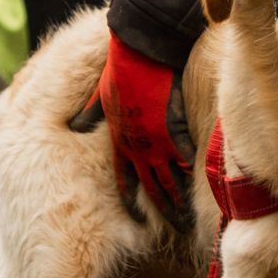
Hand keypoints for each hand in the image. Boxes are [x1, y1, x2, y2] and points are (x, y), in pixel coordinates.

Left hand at [67, 34, 193, 231]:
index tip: (138, 220)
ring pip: (170, 181)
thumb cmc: (120, 69)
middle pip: (151, 188)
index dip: (131, 202)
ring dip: (179, 203)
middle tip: (178, 228)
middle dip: (163, 210)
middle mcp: (137, 147)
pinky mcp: (175, 128)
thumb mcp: (100, 96)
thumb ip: (90, 114)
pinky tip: (202, 191)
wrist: (143, 49)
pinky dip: (192, 175)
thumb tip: (75, 127)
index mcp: (119, 141)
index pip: (124, 182)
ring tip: (189, 221)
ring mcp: (157, 140)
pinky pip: (185, 159)